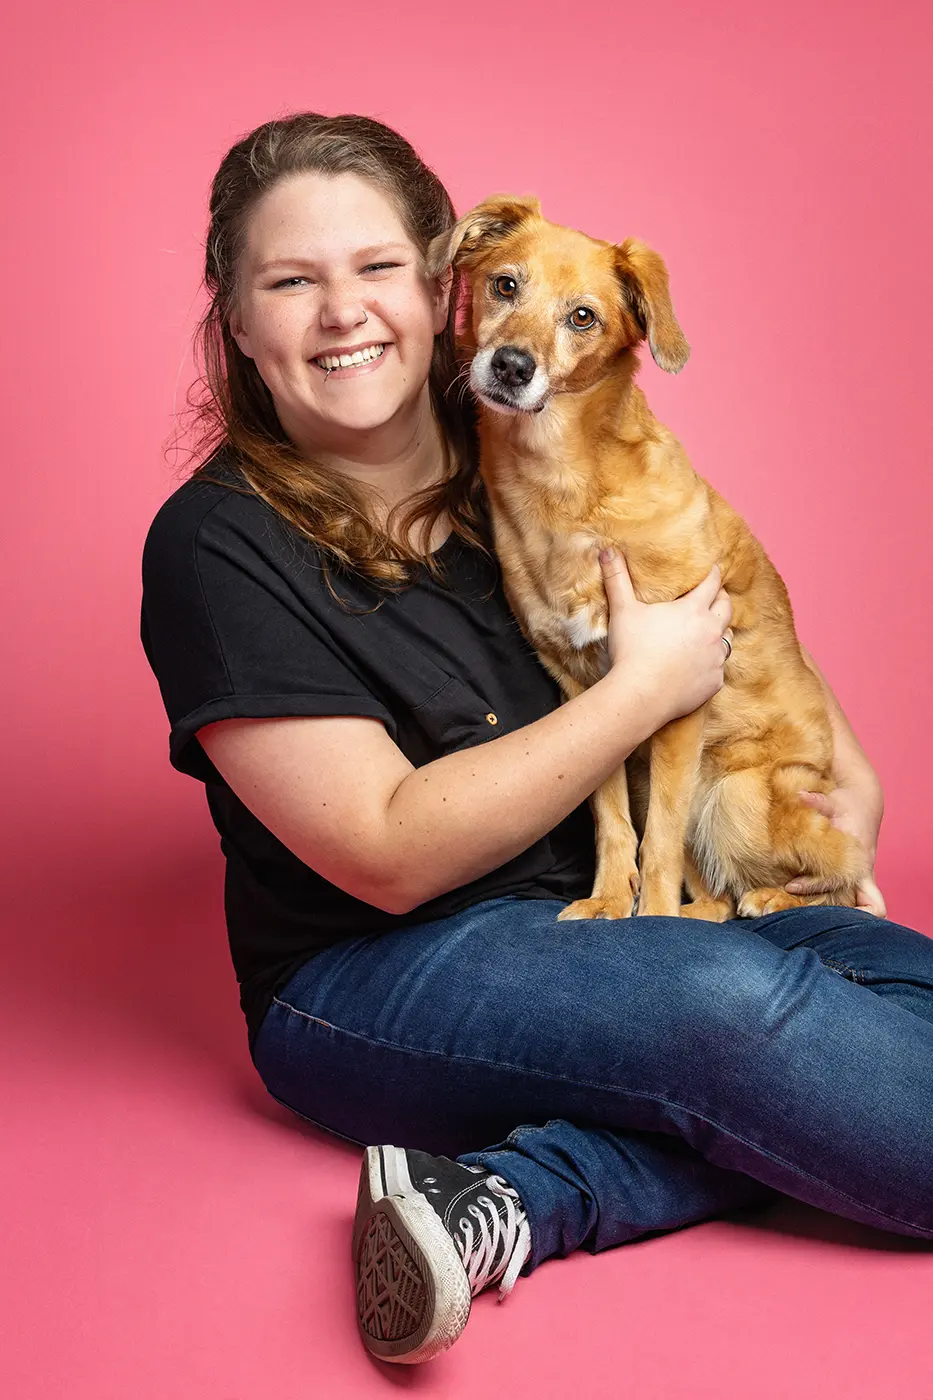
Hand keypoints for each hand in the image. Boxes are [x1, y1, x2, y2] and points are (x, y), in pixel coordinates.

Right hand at [599, 549, 733, 726]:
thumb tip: (607, 550)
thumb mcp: (622, 611)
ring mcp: (715, 658)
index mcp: (693, 610)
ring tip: (709, 630)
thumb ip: (617, 578)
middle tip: (714, 595)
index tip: (713, 568)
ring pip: (728, 638)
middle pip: (726, 608)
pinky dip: (712, 663)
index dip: (713, 573)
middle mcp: (711, 632)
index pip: (712, 583)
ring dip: (721, 631)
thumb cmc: (632, 650)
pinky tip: (700, 664)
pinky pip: (719, 668)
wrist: (640, 695)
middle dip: (722, 598)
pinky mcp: (714, 682)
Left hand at [784, 781, 886, 915]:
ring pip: (864, 909)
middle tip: (803, 911)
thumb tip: (801, 795)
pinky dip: (839, 909)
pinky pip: (853, 902)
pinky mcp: (856, 880)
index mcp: (860, 859)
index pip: (840, 882)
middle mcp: (864, 873)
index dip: (814, 887)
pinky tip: (810, 907)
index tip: (790, 885)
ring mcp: (862, 879)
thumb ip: (818, 801)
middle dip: (845, 917)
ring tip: (804, 916)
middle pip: (870, 908)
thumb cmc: (847, 804)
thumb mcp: (834, 801)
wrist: (864, 803)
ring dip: (841, 916)